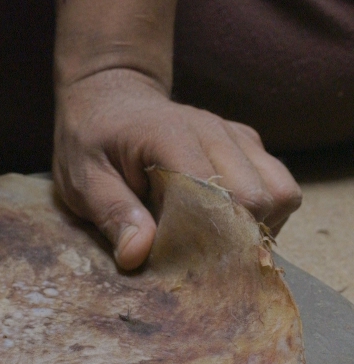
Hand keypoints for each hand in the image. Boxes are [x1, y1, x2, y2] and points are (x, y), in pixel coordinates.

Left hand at [53, 69, 301, 269]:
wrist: (109, 98)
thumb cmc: (91, 141)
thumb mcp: (83, 179)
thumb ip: (112, 213)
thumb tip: (137, 254)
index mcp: (171, 137)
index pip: (216, 193)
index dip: (206, 237)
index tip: (184, 265)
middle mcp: (215, 132)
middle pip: (258, 198)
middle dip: (233, 238)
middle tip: (197, 260)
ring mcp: (237, 137)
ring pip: (281, 192)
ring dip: (255, 227)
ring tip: (214, 244)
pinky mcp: (248, 145)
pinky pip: (280, 187)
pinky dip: (263, 215)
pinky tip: (224, 225)